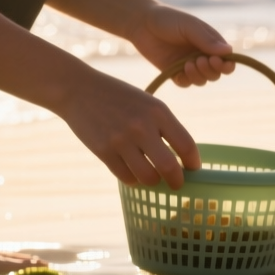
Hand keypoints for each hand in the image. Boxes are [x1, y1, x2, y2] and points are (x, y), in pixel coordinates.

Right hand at [57, 71, 201, 188]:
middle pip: (169, 167)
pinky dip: (133, 179)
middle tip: (177, 184)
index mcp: (159, 112)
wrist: (80, 90)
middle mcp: (142, 126)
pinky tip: (133, 172)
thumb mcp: (149, 104)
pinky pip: (126, 177)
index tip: (193, 169)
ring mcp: (121, 140)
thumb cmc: (121, 99)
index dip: (194, 162)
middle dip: (177, 181)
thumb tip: (182, 159)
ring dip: (153, 182)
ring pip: (147, 177)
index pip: (186, 145)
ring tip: (153, 177)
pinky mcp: (103, 151)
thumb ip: (166, 127)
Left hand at [127, 4, 234, 86]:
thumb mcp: (189, 26)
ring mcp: (188, 65)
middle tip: (200, 60)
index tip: (218, 61)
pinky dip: (186, 80)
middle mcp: (202, 56)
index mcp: (211, 44)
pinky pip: (185, 83)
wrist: (141, 23)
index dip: (226, 65)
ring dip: (199, 76)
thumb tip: (229, 52)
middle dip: (211, 70)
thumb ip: (207, 39)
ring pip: (203, 80)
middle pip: (216, 73)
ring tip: (188, 64)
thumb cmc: (168, 19)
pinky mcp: (174, 72)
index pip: (227, 60)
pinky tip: (179, 70)